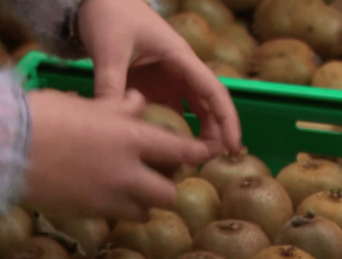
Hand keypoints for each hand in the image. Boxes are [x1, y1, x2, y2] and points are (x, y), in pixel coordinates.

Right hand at [23, 89, 212, 220]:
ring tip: (133, 189)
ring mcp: (110, 198)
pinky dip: (119, 209)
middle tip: (159, 176)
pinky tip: (106, 196)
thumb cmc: (46, 116)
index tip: (206, 154)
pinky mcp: (91, 214)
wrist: (7, 149)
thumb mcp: (89, 105)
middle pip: (169, 193)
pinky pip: (117, 217)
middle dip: (168, 187)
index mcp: (132, 140)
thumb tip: (140, 102)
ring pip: (145, 211)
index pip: (180, 152)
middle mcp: (129, 174)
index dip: (198, 154)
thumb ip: (121, 108)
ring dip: (145, 202)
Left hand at [77, 0, 241, 155]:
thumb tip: (110, 123)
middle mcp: (180, 69)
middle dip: (216, 132)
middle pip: (208, 104)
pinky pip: (170, 109)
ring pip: (192, 109)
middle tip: (213, 161)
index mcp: (179, 57)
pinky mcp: (155, 83)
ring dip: (197, 133)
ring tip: (194, 160)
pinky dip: (173, 128)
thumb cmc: (109, 13)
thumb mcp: (109, 51)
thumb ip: (110, 85)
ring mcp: (168, 77)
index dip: (226, 120)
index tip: (232, 145)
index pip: (213, 91)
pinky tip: (168, 148)